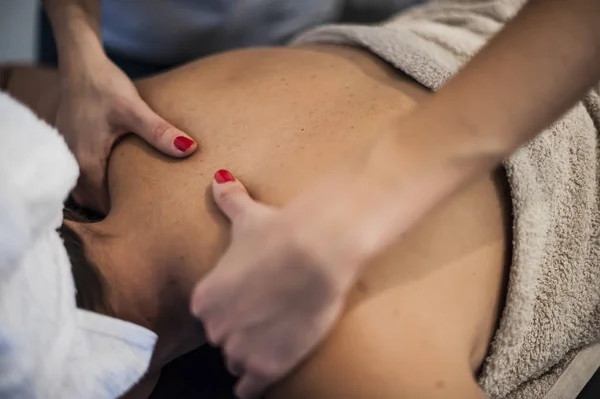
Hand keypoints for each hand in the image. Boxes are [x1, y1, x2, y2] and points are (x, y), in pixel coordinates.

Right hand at [56, 56, 196, 211]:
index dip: (121, 215)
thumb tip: (189, 149)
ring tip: (130, 201)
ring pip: (83, 189)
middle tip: (141, 217)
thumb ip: (159, 132)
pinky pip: (81, 175)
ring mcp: (68, 154)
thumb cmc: (105, 86)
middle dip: (112, 210)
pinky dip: (95, 182)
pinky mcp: (71, 145)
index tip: (145, 223)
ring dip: (102, 196)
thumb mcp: (135, 109)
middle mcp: (73, 162)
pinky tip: (116, 178)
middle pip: (90, 200)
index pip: (101, 203)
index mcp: (87, 161)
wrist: (81, 65)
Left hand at [191, 127, 462, 397]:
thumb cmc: (279, 232)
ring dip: (250, 354)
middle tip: (266, 316)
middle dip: (240, 330)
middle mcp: (215, 327)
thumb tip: (219, 179)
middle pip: (223, 338)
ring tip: (271, 341)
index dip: (232, 309)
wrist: (315, 251)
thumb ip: (229, 201)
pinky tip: (259, 381)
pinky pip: (249, 387)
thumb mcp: (248, 217)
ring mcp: (240, 349)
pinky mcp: (267, 366)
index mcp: (205, 296)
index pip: (211, 313)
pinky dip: (253, 385)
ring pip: (237, 361)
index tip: (249, 301)